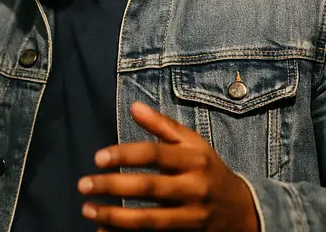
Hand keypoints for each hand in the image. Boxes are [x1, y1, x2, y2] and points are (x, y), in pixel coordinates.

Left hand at [78, 102, 258, 230]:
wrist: (242, 210)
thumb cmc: (209, 169)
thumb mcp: (194, 143)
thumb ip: (163, 126)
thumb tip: (134, 106)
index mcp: (194, 159)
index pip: (155, 155)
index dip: (125, 155)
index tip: (98, 158)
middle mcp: (194, 188)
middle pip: (149, 188)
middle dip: (113, 186)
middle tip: (83, 184)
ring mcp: (191, 216)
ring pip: (150, 220)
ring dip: (115, 216)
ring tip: (88, 209)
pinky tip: (103, 231)